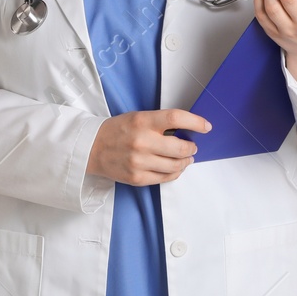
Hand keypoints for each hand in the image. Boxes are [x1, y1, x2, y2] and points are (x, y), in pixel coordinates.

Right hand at [87, 109, 211, 185]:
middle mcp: (141, 142)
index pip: (176, 118)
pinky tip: (175, 168)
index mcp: (142, 121)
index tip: (206, 127)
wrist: (91, 148)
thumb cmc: (117, 131)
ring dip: (186, 161)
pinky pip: (165, 178)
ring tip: (186, 158)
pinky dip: (175, 173)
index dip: (196, 122)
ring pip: (175, 165)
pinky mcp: (137, 178)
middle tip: (193, 146)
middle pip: (180, 147)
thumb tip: (187, 130)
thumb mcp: (137, 117)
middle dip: (192, 147)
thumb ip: (160, 123)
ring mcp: (139, 162)